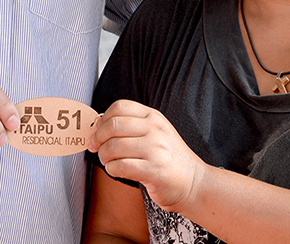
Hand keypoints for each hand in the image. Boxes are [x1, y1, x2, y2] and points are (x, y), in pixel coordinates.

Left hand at [88, 100, 204, 213]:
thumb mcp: (155, 133)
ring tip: (107, 161)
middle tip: (95, 148)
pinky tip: (116, 171)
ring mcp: (156, 149)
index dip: (102, 119)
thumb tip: (97, 124)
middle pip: (113, 126)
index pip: (120, 107)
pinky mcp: (154, 170)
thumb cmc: (168, 159)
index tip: (96, 131)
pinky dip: (112, 169)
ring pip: (114, 147)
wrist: (194, 182)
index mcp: (153, 117)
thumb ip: (131, 126)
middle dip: (97, 138)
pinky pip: (121, 166)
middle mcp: (155, 129)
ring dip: (104, 156)